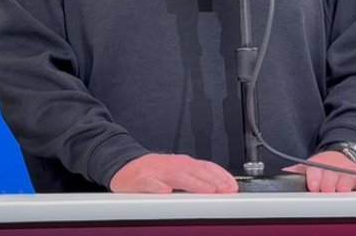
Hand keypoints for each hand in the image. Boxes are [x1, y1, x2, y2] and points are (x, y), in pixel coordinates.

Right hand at [109, 153, 239, 193]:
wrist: (123, 168)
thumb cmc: (152, 173)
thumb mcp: (176, 172)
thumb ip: (195, 178)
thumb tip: (220, 187)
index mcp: (181, 164)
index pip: (205, 166)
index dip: (220, 175)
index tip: (232, 186)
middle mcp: (171, 165)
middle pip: (194, 171)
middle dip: (212, 180)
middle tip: (225, 189)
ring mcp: (155, 171)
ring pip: (176, 176)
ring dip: (193, 183)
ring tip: (207, 190)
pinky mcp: (139, 179)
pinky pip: (149, 183)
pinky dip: (158, 187)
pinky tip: (166, 192)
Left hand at [283, 151, 355, 192]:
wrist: (342, 156)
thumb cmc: (324, 166)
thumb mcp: (310, 166)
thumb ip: (298, 170)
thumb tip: (285, 173)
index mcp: (319, 166)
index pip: (315, 170)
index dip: (314, 178)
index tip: (313, 186)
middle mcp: (334, 168)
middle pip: (331, 175)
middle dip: (328, 183)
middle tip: (327, 190)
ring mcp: (348, 170)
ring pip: (347, 177)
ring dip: (345, 183)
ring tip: (342, 190)